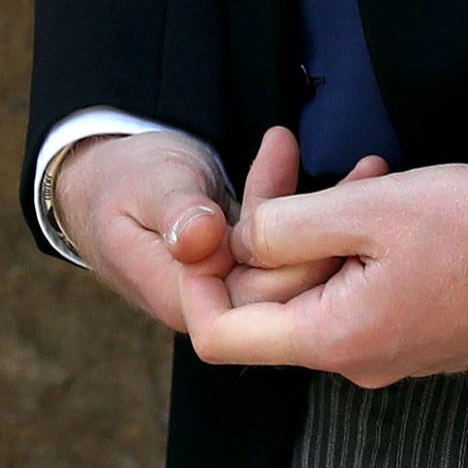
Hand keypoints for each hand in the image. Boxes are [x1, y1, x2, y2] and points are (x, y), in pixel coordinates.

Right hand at [59, 126, 380, 337]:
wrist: (100, 179)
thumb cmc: (118, 181)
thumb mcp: (147, 185)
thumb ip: (176, 212)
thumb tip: (203, 240)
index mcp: (181, 296)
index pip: (256, 299)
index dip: (297, 262)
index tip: (327, 210)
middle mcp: (210, 303)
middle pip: (285, 285)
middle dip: (327, 231)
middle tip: (367, 174)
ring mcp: (228, 286)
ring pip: (291, 264)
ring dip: (324, 214)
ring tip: (364, 164)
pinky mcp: (244, 267)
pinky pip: (284, 249)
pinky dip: (303, 209)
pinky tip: (329, 174)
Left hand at [184, 162, 467, 385]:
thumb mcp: (366, 211)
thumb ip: (282, 228)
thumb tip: (235, 242)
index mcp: (336, 340)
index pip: (220, 337)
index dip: (198, 280)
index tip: (209, 222)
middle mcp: (360, 361)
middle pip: (270, 301)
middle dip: (272, 227)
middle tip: (296, 158)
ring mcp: (395, 351)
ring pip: (319, 285)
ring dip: (323, 223)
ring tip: (367, 172)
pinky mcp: (422, 332)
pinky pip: (361, 288)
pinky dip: (359, 240)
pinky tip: (387, 193)